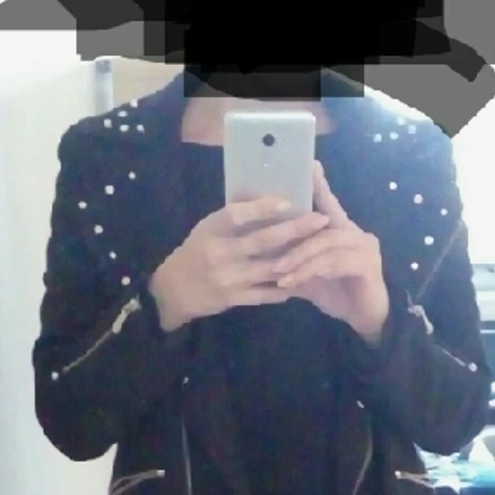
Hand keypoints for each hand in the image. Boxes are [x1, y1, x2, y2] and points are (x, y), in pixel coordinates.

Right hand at [149, 197, 330, 331]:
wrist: (173, 292)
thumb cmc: (196, 252)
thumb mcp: (207, 229)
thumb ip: (233, 218)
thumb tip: (268, 195)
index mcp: (211, 230)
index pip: (237, 215)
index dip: (262, 208)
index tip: (288, 201)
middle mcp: (219, 253)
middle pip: (262, 241)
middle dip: (294, 230)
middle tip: (320, 219)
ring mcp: (228, 278)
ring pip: (269, 268)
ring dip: (297, 258)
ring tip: (321, 248)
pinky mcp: (233, 299)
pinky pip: (266, 293)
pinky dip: (286, 287)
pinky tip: (306, 278)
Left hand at [270, 162, 389, 343]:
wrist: (366, 320)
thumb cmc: (339, 296)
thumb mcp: (310, 278)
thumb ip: (295, 263)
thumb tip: (266, 256)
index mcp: (343, 232)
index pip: (330, 204)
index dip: (321, 185)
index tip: (310, 165)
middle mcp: (357, 234)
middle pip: (322, 227)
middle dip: (294, 242)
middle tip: (271, 260)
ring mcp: (366, 248)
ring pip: (326, 245)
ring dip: (300, 259)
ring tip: (280, 274)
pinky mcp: (368, 265)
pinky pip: (334, 263)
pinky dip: (312, 271)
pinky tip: (295, 282)